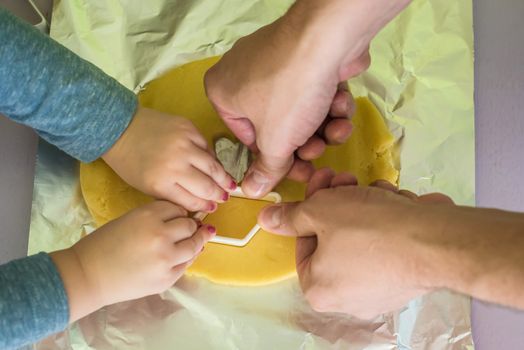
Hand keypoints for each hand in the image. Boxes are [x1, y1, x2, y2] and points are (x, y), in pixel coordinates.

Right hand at [51, 201, 215, 320]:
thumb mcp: (130, 219)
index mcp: (148, 216)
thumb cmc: (104, 244)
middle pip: (189, 226)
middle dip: (189, 226)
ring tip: (200, 238)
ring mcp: (166, 259)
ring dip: (197, 241)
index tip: (178, 216)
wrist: (88, 274)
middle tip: (188, 228)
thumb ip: (156, 217)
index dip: (178, 212)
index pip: (177, 208)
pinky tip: (183, 255)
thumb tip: (185, 219)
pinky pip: (186, 264)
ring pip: (194, 245)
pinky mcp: (167, 278)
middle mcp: (161, 235)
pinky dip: (186, 258)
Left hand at [102, 107, 236, 211]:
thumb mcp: (147, 187)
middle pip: (206, 185)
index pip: (193, 200)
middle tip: (226, 197)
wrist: (120, 129)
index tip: (212, 207)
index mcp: (162, 183)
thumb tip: (200, 201)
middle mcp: (175, 164)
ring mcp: (183, 144)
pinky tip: (213, 164)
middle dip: (219, 194)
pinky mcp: (188, 128)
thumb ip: (173, 195)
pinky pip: (206, 146)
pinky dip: (211, 156)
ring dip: (222, 177)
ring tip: (229, 184)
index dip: (205, 206)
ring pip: (212, 165)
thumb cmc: (130, 162)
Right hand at [205, 0, 409, 197]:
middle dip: (302, 144)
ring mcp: (273, 63)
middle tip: (318, 152)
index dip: (274, 158)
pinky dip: (328, 102)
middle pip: (275, 126)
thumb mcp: (275, 141)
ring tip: (336, 128)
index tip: (295, 169)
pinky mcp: (302, 57)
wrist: (329, 39)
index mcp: (222, 93)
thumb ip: (266, 169)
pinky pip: (311, 90)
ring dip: (321, 126)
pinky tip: (340, 103)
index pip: (246, 139)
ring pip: (297, 110)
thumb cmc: (289, 89)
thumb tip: (251, 191)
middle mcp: (242, 74)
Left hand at [258, 168, 452, 318]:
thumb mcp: (321, 211)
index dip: (311, 206)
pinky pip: (387, 245)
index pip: (304, 241)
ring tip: (379, 192)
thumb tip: (266, 220)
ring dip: (366, 206)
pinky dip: (390, 221)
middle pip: (334, 238)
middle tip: (346, 180)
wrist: (436, 242)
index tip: (322, 182)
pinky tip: (398, 204)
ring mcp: (379, 291)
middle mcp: (347, 298)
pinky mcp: (405, 279)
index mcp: (318, 289)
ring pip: (362, 236)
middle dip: (340, 201)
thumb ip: (291, 216)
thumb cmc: (371, 228)